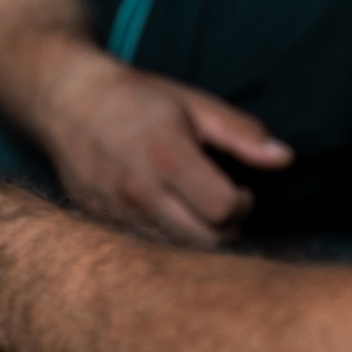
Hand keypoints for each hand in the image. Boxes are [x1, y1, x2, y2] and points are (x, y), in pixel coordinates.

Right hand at [36, 58, 292, 248]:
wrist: (66, 101)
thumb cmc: (136, 98)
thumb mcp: (193, 103)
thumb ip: (240, 132)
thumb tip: (285, 157)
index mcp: (167, 157)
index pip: (223, 211)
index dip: (243, 204)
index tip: (241, 189)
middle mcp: (140, 192)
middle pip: (205, 241)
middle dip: (227, 227)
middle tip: (223, 201)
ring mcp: (117, 213)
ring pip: (177, 252)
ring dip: (198, 237)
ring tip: (196, 206)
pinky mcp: (100, 224)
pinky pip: (146, 250)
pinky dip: (167, 241)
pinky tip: (170, 214)